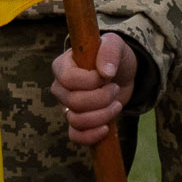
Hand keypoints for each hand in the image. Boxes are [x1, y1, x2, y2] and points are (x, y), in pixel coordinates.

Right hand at [50, 31, 138, 147]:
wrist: (121, 74)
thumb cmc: (113, 56)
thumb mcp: (115, 45)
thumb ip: (109, 51)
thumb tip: (105, 72)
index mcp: (62, 65)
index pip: (68, 79)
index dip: (91, 82)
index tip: (108, 76)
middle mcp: (60, 87)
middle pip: (73, 102)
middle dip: (101, 99)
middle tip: (115, 88)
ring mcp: (66, 107)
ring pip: (76, 120)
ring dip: (102, 116)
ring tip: (116, 105)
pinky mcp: (76, 122)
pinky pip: (75, 136)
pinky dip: (91, 136)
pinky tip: (106, 129)